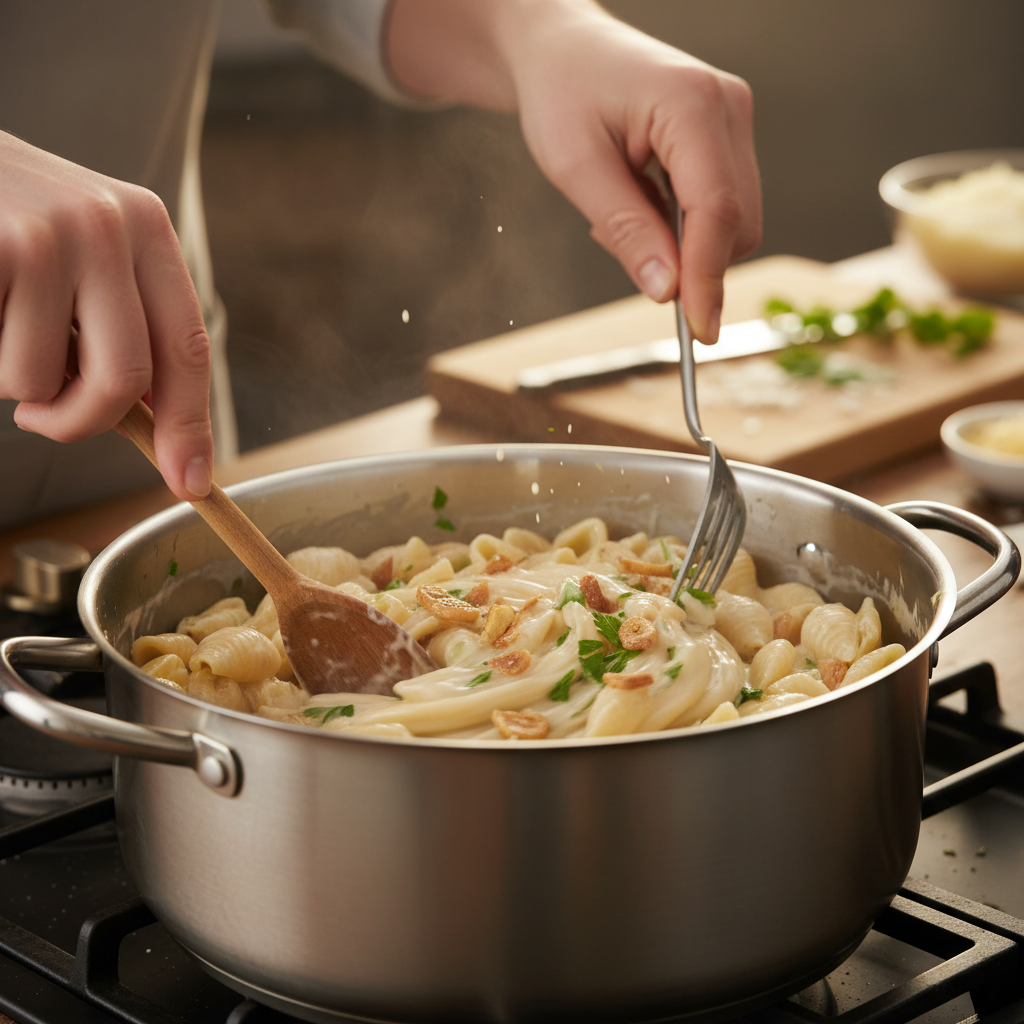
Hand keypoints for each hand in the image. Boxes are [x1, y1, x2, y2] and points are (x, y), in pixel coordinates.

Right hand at [0, 131, 212, 498]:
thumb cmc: (2, 217)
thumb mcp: (80, 252)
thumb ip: (122, 323)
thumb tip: (158, 423)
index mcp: (147, 228)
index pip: (187, 347)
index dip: (189, 424)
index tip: (190, 480)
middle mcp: (110, 225)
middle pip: (126, 380)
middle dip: (82, 422)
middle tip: (44, 419)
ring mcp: (51, 235)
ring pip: (43, 379)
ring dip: (13, 381)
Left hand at [388, 0, 761, 343]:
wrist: (562, 50)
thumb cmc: (561, 93)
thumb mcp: (576, 167)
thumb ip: (625, 229)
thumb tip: (668, 291)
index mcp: (690, 103)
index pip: (717, 209)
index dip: (708, 278)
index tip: (698, 331)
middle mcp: (727, 106)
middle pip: (738, 222)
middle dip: (692, 264)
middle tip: (625, 256)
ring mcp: (733, 120)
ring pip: (734, 221)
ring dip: (684, 246)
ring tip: (622, 217)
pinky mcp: (727, 137)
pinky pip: (720, 206)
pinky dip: (684, 228)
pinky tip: (641, 204)